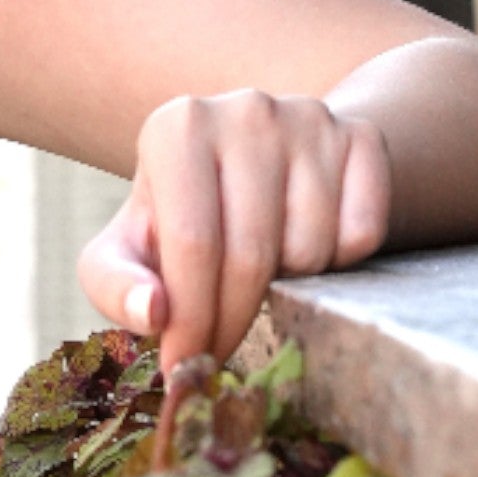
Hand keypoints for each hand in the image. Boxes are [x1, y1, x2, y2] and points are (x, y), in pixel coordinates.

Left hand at [76, 91, 393, 376]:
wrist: (255, 164)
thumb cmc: (177, 217)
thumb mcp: (125, 248)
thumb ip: (115, 284)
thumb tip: (153, 313)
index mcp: (176, 127)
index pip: (192, 244)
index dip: (192, 319)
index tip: (185, 366)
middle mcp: (245, 110)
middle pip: (250, 253)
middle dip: (231, 321)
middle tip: (217, 354)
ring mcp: (310, 117)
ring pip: (311, 250)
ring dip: (286, 286)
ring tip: (258, 269)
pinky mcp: (362, 135)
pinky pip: (362, 235)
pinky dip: (335, 263)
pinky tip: (303, 243)